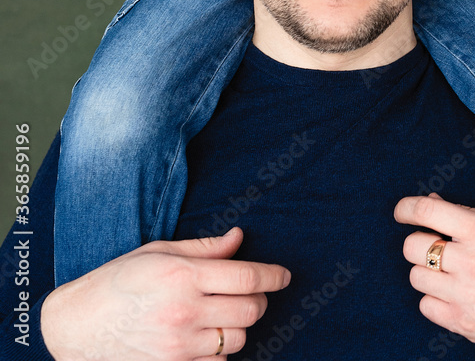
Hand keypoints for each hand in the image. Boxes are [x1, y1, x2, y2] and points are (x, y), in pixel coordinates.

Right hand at [41, 227, 289, 360]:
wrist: (77, 326)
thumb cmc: (118, 281)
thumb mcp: (159, 252)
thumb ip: (205, 248)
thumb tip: (239, 237)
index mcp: (184, 275)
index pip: (248, 278)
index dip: (274, 276)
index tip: (284, 276)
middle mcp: (186, 311)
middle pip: (251, 310)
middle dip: (259, 301)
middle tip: (251, 293)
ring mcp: (180, 345)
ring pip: (238, 339)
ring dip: (239, 326)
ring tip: (221, 314)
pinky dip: (220, 351)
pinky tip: (205, 336)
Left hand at [394, 193, 474, 360]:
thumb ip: (467, 212)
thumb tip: (430, 201)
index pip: (427, 212)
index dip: (406, 208)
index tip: (402, 212)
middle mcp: (472, 262)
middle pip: (413, 247)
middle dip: (419, 242)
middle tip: (435, 247)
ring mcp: (467, 296)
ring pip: (416, 278)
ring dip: (427, 272)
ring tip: (449, 273)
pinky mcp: (466, 324)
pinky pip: (426, 307)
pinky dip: (434, 300)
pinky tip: (454, 295)